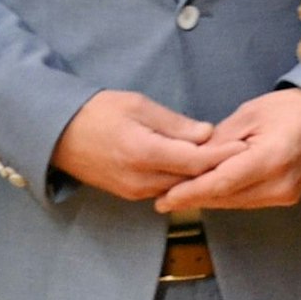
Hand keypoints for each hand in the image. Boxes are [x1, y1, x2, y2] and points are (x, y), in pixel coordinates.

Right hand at [52, 90, 245, 201]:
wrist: (57, 134)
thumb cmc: (96, 111)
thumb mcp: (137, 105)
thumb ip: (174, 124)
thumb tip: (206, 134)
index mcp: (144, 153)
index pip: (196, 161)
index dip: (222, 155)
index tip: (244, 145)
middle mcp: (141, 179)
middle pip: (191, 179)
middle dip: (216, 166)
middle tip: (240, 151)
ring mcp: (134, 191)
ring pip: (179, 187)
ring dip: (199, 174)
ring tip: (221, 157)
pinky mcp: (129, 194)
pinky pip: (164, 189)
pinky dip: (181, 178)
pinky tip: (192, 165)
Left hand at [153, 88, 300, 211]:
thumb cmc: (289, 109)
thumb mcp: (249, 114)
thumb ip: (220, 140)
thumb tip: (192, 158)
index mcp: (270, 158)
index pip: (222, 182)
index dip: (191, 192)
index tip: (165, 198)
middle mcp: (279, 184)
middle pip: (227, 198)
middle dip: (194, 198)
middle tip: (161, 199)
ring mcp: (285, 195)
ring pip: (236, 203)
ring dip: (208, 199)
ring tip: (177, 197)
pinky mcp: (286, 199)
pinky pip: (248, 201)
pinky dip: (226, 197)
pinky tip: (207, 192)